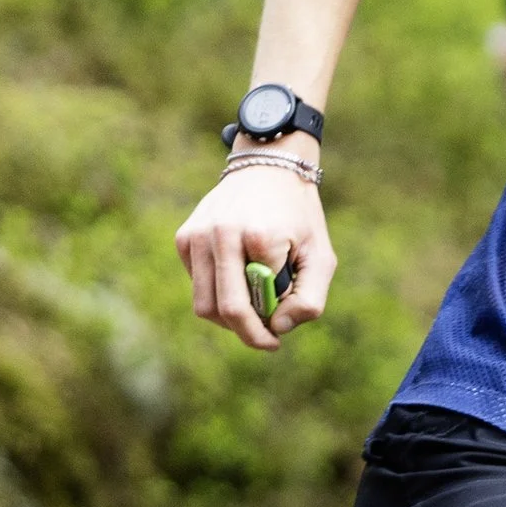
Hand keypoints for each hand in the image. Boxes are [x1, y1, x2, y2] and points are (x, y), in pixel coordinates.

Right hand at [175, 161, 334, 352]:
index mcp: (259, 238)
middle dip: (247, 334)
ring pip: (204, 305)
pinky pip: (197, 286)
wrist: (268, 167)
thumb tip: (277, 328)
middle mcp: (222, 234)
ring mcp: (198, 235)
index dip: (271, 325)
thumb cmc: (298, 217)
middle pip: (226, 312)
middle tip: (265, 339)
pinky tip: (236, 280)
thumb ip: (309, 300)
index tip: (279, 331)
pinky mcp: (184, 237)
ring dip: (229, 319)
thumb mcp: (321, 256)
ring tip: (252, 311)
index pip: (260, 306)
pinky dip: (216, 294)